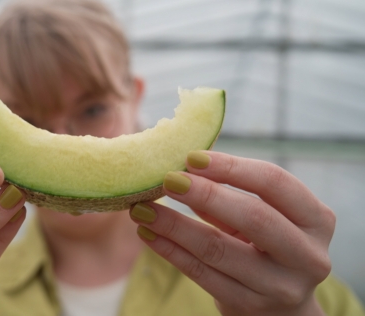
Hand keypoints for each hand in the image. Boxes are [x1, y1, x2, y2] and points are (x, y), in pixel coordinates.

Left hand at [130, 151, 334, 315]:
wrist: (283, 310)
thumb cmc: (267, 248)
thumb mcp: (264, 219)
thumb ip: (230, 194)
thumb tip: (182, 165)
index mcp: (316, 221)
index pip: (275, 184)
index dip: (233, 167)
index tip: (192, 156)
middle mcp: (307, 256)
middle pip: (254, 217)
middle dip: (205, 194)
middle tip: (167, 179)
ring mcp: (280, 287)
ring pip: (218, 250)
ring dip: (174, 225)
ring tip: (142, 209)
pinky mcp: (249, 306)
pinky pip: (201, 274)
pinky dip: (170, 251)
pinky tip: (148, 233)